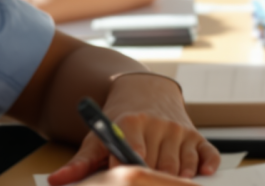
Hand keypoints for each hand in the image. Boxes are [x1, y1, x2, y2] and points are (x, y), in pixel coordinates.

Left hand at [48, 75, 219, 182]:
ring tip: (163, 180)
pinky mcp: (196, 134)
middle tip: (144, 184)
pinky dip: (206, 167)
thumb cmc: (117, 119)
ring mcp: (178, 129)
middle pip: (161, 168)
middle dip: (154, 181)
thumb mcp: (96, 136)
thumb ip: (80, 162)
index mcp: (130, 123)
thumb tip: (57, 181)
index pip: (134, 155)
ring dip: (176, 180)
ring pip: (183, 167)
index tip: (129, 180)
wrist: (142, 89)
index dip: (132, 172)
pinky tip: (201, 175)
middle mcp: (157, 123)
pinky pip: (207, 155)